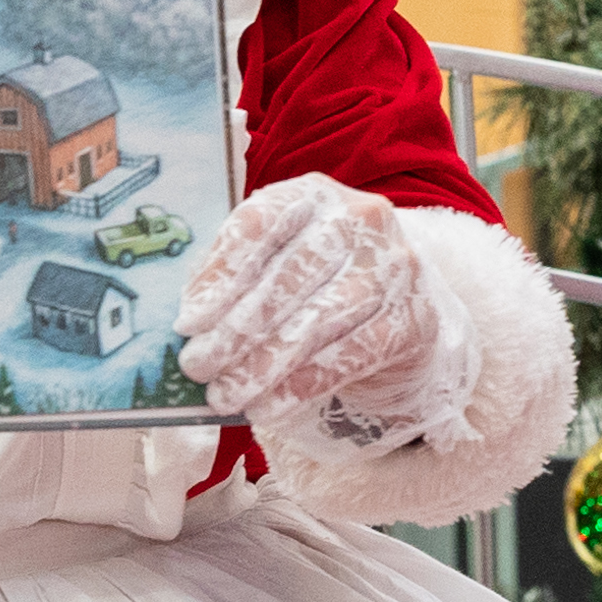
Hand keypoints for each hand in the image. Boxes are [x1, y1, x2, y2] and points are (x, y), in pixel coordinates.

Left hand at [182, 177, 470, 440]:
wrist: (403, 300)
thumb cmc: (320, 278)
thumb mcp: (277, 257)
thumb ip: (237, 277)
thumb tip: (189, 325)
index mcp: (313, 193)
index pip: (259, 225)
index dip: (220, 276)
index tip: (188, 323)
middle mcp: (360, 219)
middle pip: (285, 279)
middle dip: (234, 332)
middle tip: (198, 369)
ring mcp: (393, 268)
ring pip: (316, 322)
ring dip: (263, 366)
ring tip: (226, 396)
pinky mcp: (413, 318)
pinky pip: (350, 357)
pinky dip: (302, 386)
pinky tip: (268, 407)